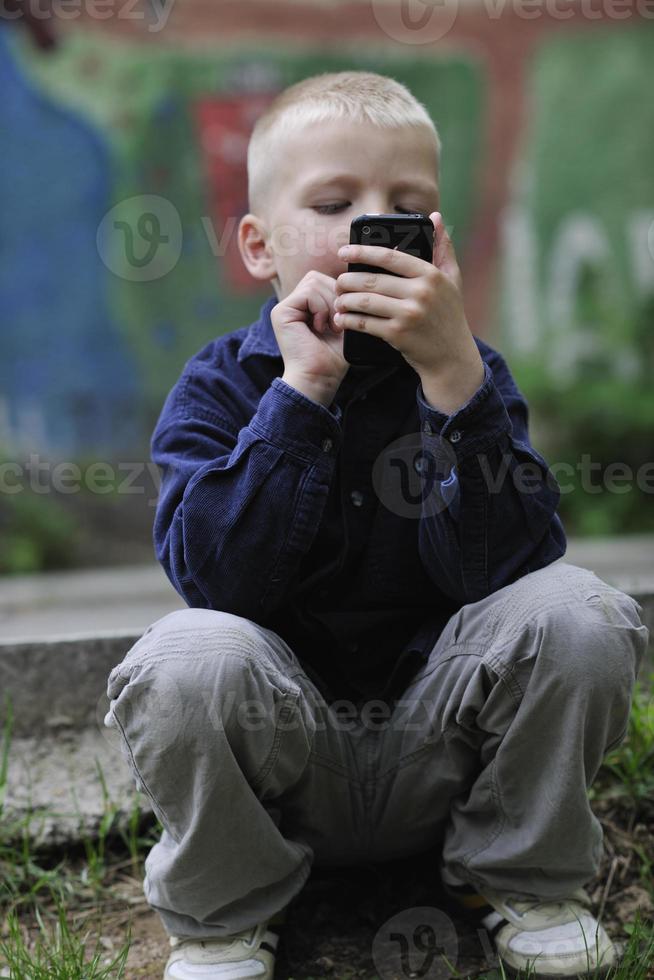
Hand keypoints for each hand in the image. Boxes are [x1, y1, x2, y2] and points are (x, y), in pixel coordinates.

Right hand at [271, 271, 348, 401]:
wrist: (320, 379)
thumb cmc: (333, 357)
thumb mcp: (342, 322)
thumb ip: (340, 299)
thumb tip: (351, 278)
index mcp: (304, 306)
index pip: (322, 279)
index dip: (338, 293)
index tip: (343, 319)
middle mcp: (292, 305)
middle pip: (317, 277)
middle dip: (335, 297)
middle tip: (337, 324)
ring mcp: (284, 307)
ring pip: (313, 282)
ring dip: (329, 304)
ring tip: (330, 327)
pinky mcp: (281, 312)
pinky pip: (308, 292)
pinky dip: (321, 308)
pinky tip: (320, 327)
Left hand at [333, 212, 482, 385]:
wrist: (451, 357)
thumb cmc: (449, 315)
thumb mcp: (452, 280)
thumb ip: (442, 248)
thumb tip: (436, 217)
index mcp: (430, 275)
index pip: (390, 257)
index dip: (362, 252)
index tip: (344, 251)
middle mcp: (420, 293)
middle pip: (372, 280)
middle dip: (348, 280)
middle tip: (338, 282)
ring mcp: (408, 314)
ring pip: (364, 301)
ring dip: (345, 300)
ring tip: (338, 300)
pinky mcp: (397, 334)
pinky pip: (365, 323)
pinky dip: (349, 321)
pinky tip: (341, 319)